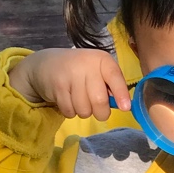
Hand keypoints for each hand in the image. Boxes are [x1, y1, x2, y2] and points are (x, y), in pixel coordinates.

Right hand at [8, 48, 131, 119]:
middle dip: (101, 113)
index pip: (114, 76)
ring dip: (84, 112)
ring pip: (84, 110)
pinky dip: (71, 112)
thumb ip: (111, 85)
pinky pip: (70, 112)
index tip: (126, 108)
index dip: (121, 94)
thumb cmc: (80, 71)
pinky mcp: (57, 87)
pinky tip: (68, 100)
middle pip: (99, 101)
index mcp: (101, 59)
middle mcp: (86, 65)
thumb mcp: (98, 71)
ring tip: (79, 100)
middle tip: (98, 109)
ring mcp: (70, 75)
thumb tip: (124, 105)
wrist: (47, 64)